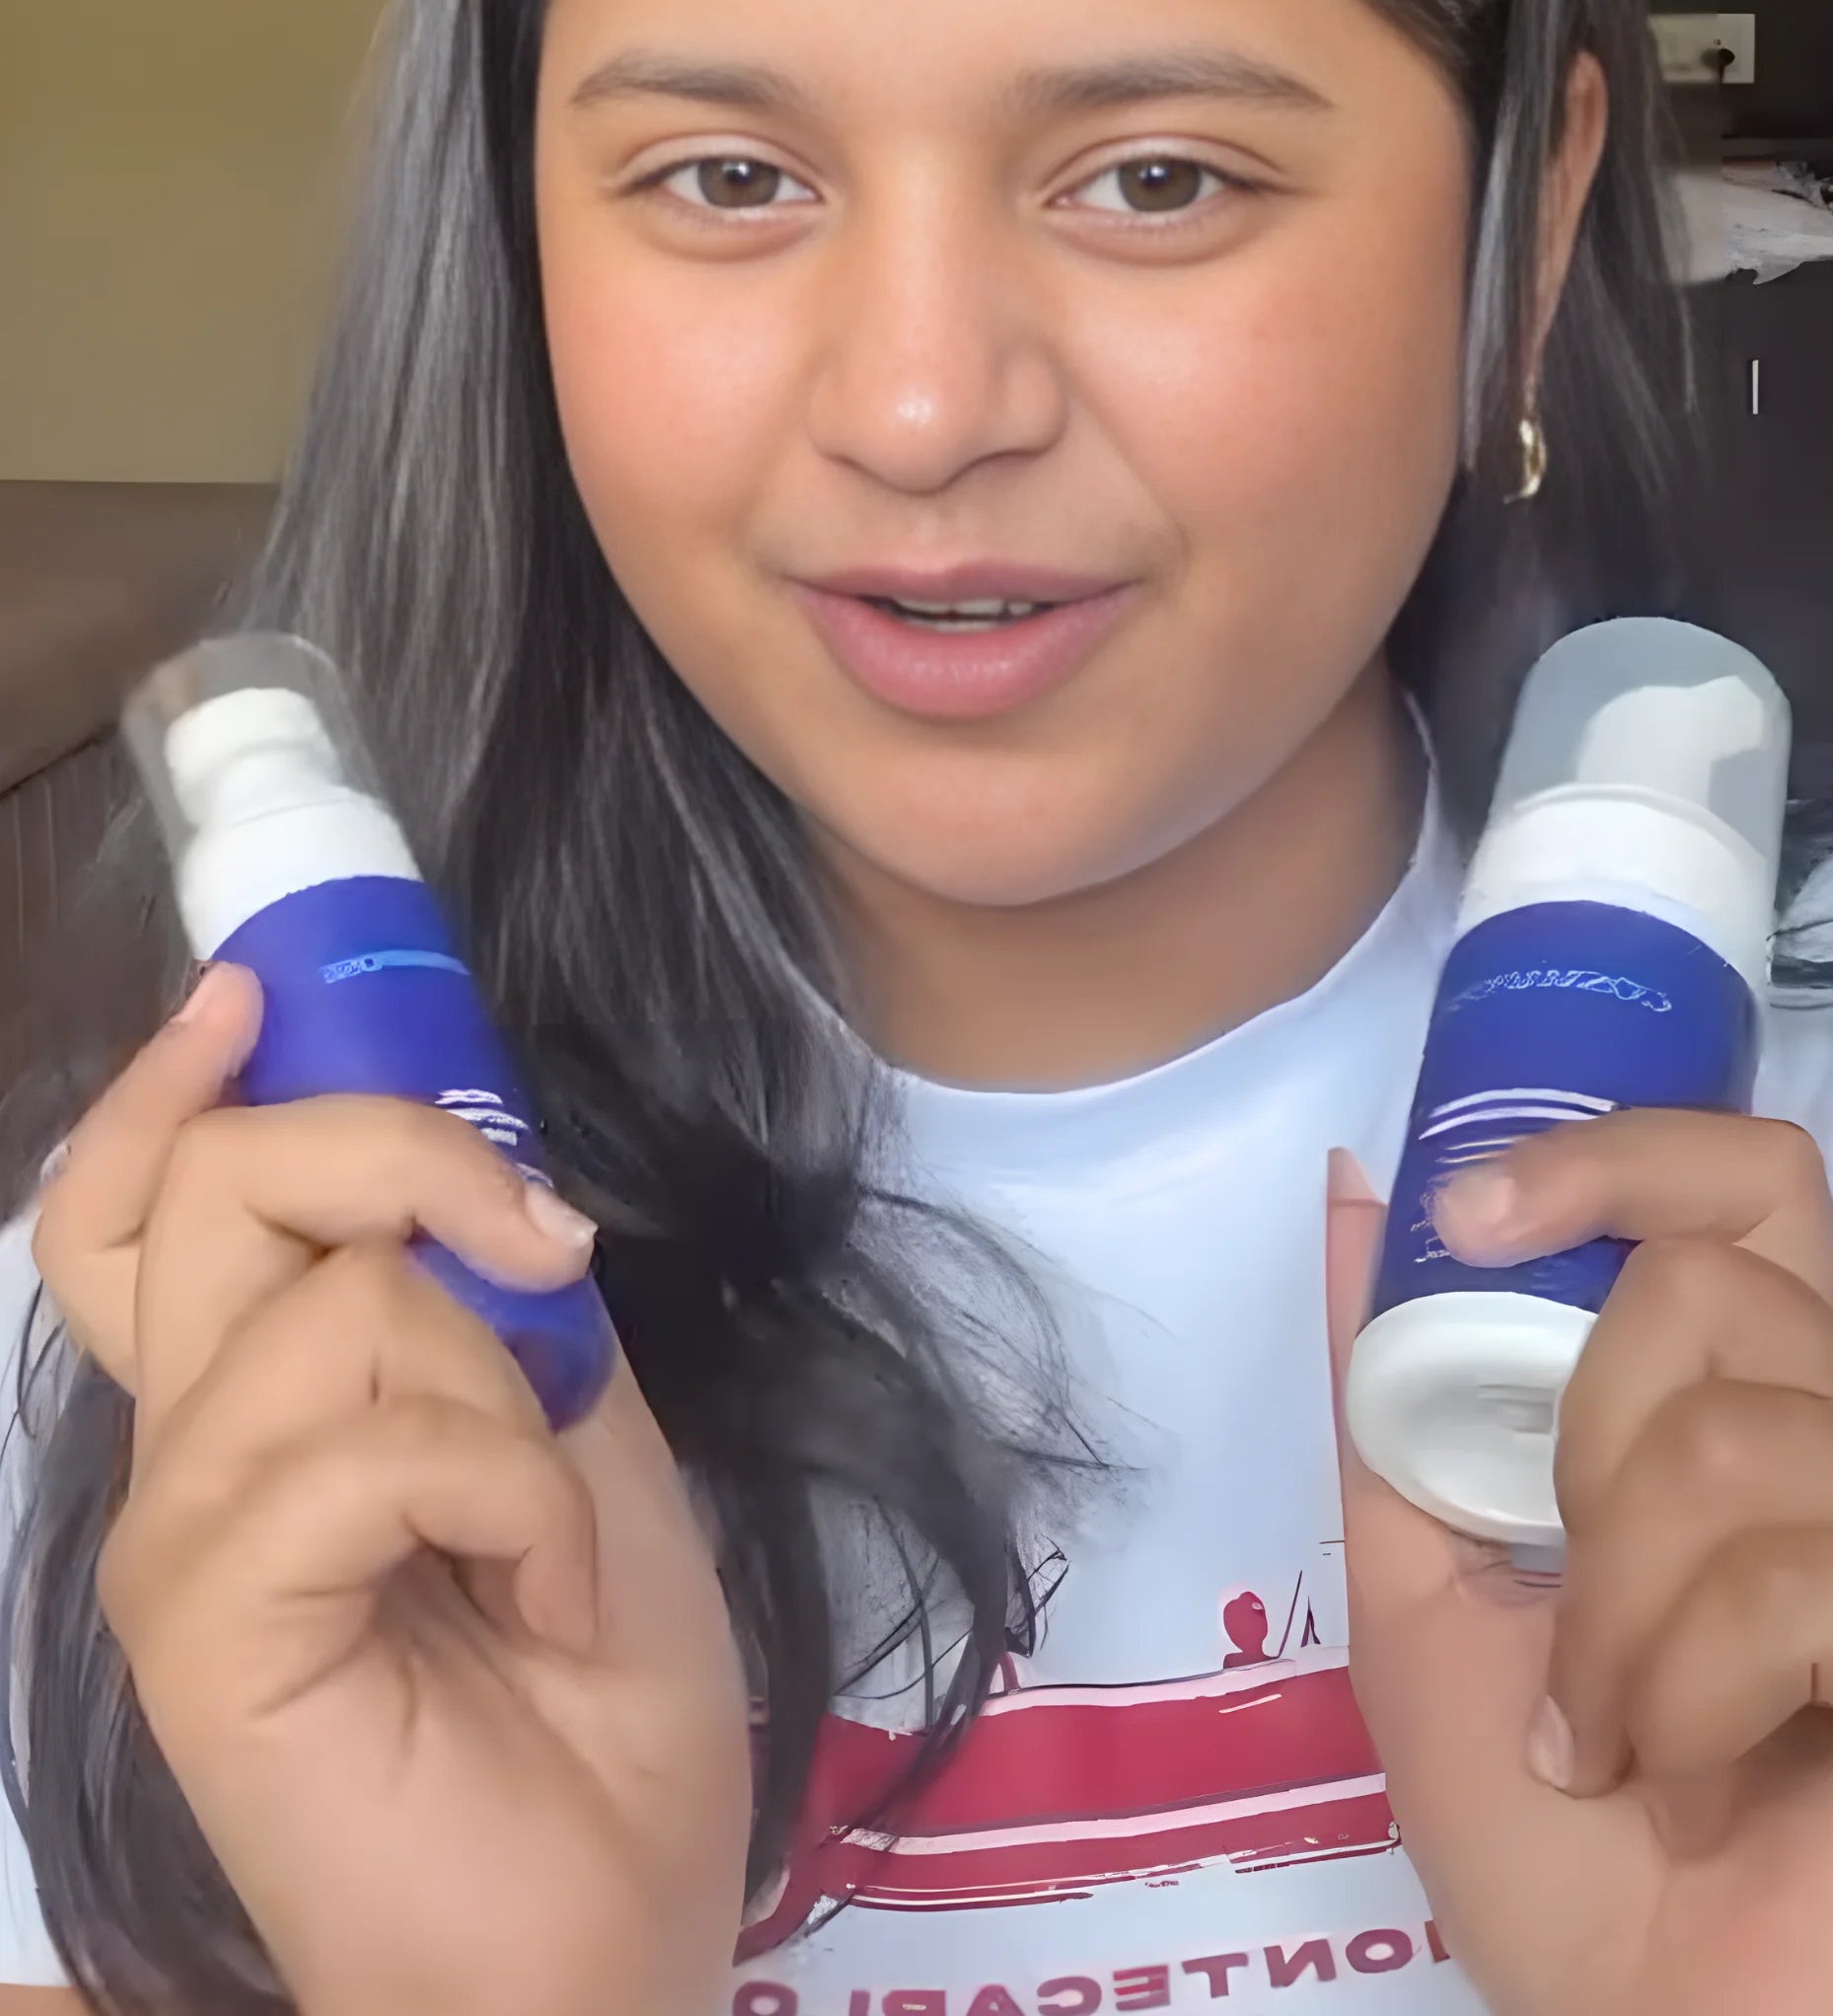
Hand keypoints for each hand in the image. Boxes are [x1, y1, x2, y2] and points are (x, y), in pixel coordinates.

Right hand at [34, 964, 749, 2015]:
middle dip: (401, 1154)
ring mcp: (184, 1537)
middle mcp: (193, 1452)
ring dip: (510, 1401)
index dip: (175, 1088)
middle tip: (542, 1245)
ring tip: (550, 1539)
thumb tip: (479, 1178)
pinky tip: (536, 1603)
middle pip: (223, 1186)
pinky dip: (513, 1499)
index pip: (142, 1210)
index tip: (253, 995)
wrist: (606, 1923)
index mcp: (263, 1406)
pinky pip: (373, 1448)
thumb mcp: (581, 1439)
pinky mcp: (201, 1625)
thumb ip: (499, 1307)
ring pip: (336, 1305)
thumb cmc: (598, 1696)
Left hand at [1327, 1112, 1832, 2015]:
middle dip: (1579, 1466)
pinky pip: (1805, 1581)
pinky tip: (1706, 1784)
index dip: (1614, 1159)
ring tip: (1626, 1742)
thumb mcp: (1423, 1591)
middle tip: (1574, 1626)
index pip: (1745, 1186)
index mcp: (1775, 1412)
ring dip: (1616, 1625)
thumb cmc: (1560, 1846)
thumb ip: (1389, 1393)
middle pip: (1705, 1292)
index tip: (1466, 1214)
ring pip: (1732, 1441)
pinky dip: (1695, 1696)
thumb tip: (1348, 1183)